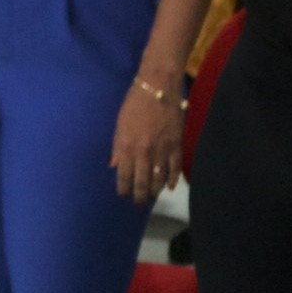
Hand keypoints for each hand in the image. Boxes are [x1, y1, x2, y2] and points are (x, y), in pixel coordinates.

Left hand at [112, 81, 186, 202]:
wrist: (158, 88)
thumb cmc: (134, 104)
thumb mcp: (119, 124)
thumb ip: (117, 146)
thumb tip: (114, 165)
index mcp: (127, 146)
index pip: (124, 175)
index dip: (123, 188)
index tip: (123, 196)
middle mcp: (144, 152)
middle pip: (142, 181)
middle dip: (139, 195)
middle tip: (138, 203)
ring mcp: (162, 150)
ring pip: (159, 178)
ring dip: (155, 190)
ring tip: (152, 196)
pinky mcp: (177, 145)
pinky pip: (175, 168)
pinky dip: (174, 180)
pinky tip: (171, 187)